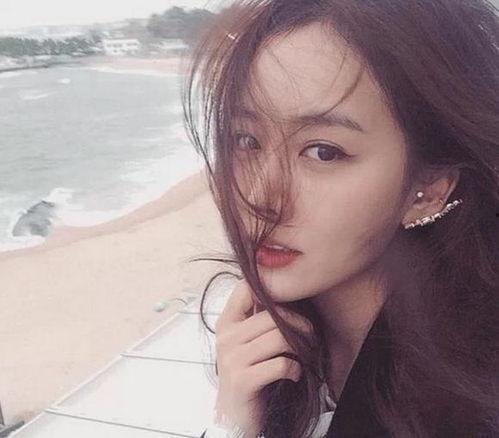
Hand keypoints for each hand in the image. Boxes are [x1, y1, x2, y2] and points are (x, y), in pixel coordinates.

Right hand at [213, 278, 313, 435]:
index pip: (245, 288)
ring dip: (301, 347)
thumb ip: (257, 320)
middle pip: (272, 315)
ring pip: (279, 338)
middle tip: (311, 334)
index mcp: (226, 322)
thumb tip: (286, 291)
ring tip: (305, 354)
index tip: (289, 303)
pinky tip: (294, 375)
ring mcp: (232, 359)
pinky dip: (295, 370)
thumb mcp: (245, 343)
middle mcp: (226, 337)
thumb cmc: (247, 373)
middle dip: (299, 323)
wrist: (233, 417)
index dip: (271, 289)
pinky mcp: (243, 381)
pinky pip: (281, 365)